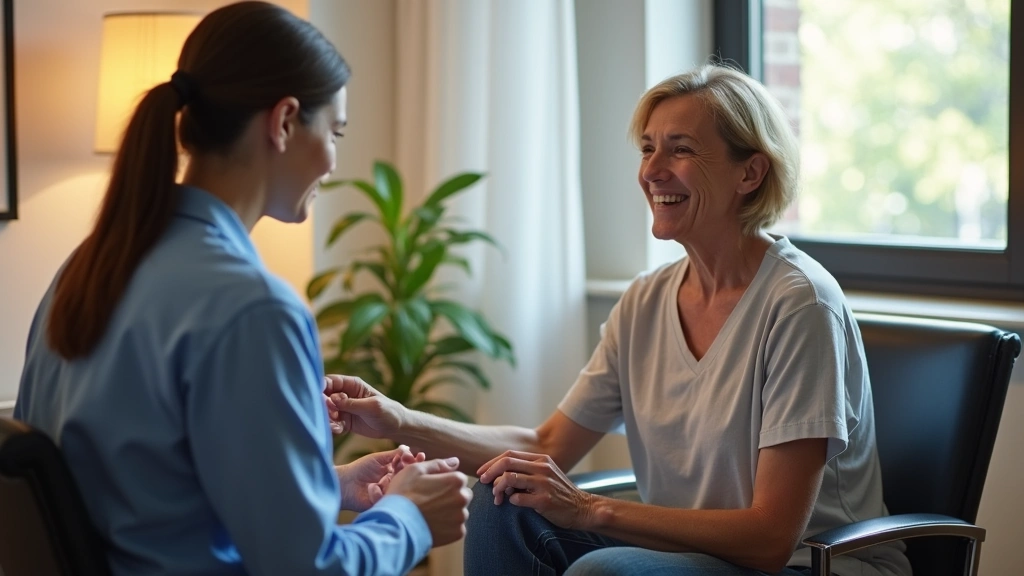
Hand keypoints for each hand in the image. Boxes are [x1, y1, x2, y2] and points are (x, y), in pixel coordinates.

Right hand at [323, 374, 402, 437]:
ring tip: (336, 425)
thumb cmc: (387, 411)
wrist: (396, 427)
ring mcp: (343, 408)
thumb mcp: (371, 406)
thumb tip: (332, 398)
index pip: (331, 381)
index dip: (321, 386)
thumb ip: (351, 403)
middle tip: (331, 414)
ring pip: (326, 411)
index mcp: (353, 385)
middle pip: (325, 396)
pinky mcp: (343, 421)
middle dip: (323, 406)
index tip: (318, 396)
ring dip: (327, 419)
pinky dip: (332, 427)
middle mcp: (345, 395)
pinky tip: (340, 430)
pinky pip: (331, 423)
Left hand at [336, 445, 425, 511]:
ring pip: (403, 486)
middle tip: (418, 460)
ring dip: (405, 477)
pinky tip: (381, 484)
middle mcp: (395, 482)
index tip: (420, 454)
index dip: (415, 460)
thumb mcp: (378, 458)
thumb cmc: (360, 469)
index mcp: (394, 471)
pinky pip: (392, 497)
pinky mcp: (385, 503)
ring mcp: (391, 493)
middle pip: (409, 476)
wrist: (345, 484)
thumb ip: (393, 454)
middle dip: (415, 467)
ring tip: (404, 469)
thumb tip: (407, 447)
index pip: (408, 465)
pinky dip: (387, 489)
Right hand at [388, 457, 472, 547]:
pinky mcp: (457, 534)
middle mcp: (463, 498)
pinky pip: (456, 528)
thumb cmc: (403, 494)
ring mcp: (461, 517)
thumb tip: (455, 462)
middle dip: (451, 497)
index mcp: (456, 480)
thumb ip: (438, 464)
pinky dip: (447, 528)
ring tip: (429, 516)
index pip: (459, 479)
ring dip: (449, 513)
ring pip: (459, 513)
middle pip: (462, 495)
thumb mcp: (415, 470)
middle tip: (430, 502)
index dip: (444, 483)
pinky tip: (432, 526)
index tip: (431, 489)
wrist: (395, 525)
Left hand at [477, 450, 593, 529]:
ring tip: (497, 499)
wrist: (582, 508)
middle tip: (482, 483)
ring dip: (498, 489)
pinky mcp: (544, 500)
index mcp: (541, 459)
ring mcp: (544, 483)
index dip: (491, 463)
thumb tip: (499, 475)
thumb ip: (526, 470)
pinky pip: (517, 498)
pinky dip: (511, 501)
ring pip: (509, 479)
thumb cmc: (559, 493)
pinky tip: (514, 504)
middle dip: (490, 473)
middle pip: (506, 463)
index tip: (481, 473)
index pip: (509, 454)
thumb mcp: (545, 474)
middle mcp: (542, 467)